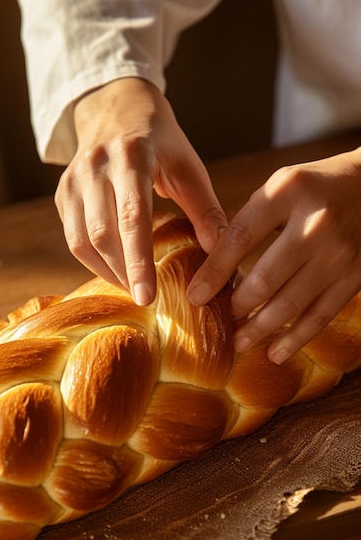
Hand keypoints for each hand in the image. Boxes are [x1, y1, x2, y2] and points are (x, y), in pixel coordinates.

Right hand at [54, 77, 226, 305]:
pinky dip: (93, 260)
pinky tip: (114, 269)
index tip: (147, 296)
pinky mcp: (62, 193)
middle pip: (102, 234)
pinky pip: (72, 238)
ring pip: (81, 241)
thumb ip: (205, 208)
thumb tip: (220, 253)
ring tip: (131, 287)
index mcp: (131, 156)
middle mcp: (95, 166)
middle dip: (123, 273)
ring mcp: (72, 180)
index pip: (132, 217)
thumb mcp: (188, 166)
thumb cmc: (160, 141)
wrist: (116, 108)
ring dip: (106, 271)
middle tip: (144, 299)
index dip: (138, 261)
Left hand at [187, 147, 360, 363]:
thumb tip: (210, 270)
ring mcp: (339, 253)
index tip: (195, 296)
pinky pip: (321, 315)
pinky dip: (296, 339)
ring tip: (239, 342)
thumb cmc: (315, 187)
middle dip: (236, 307)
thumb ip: (247, 222)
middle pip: (265, 279)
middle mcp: (316, 223)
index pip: (239, 238)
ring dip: (260, 329)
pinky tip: (275, 352)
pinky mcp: (356, 276)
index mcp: (287, 192)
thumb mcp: (279, 187)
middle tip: (220, 321)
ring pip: (291, 304)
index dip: (214, 272)